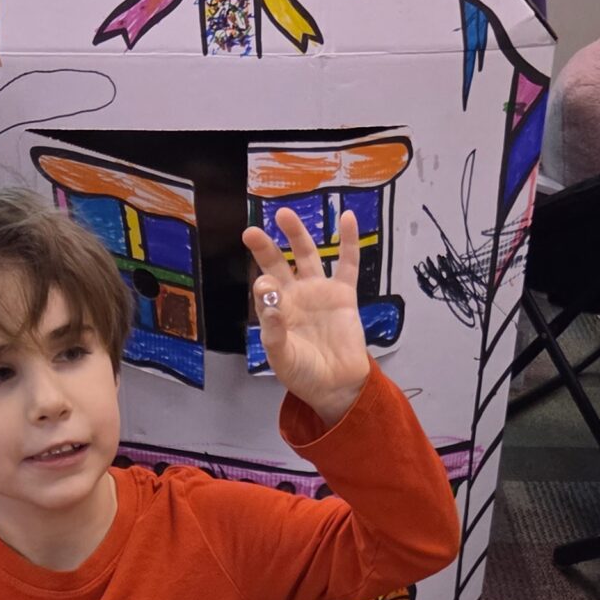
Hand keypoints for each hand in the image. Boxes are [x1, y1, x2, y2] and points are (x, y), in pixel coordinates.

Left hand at [242, 205, 369, 426]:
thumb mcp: (283, 358)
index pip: (265, 289)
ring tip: (283, 213)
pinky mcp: (344, 294)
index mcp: (277, 310)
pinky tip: (347, 217)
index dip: (264, 284)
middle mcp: (296, 295)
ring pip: (308, 255)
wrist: (337, 386)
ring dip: (296, 234)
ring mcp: (320, 291)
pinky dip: (349, 241)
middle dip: (265, 247)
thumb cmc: (304, 374)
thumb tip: (270, 303)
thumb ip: (275, 332)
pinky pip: (348, 263)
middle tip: (251, 232)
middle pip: (279, 263)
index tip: (265, 286)